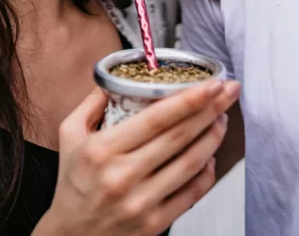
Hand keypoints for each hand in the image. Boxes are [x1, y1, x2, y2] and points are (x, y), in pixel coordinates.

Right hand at [40, 79, 240, 235]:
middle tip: (228, 92)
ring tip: (222, 119)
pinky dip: (207, 173)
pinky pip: (191, 194)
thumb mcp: (69, 137)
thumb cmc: (72, 184)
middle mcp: (122, 176)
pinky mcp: (154, 224)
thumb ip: (91, 104)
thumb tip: (115, 77)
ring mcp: (140, 202)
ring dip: (213, 138)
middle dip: (211, 109)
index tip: (211, 83)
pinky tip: (211, 157)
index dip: (189, 99)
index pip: (156, 118)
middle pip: (179, 136)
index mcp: (102, 150)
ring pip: (190, 164)